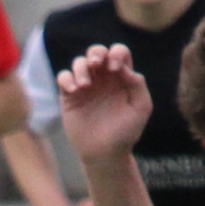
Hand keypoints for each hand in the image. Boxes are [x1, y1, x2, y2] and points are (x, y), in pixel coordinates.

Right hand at [57, 44, 151, 167]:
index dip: (116, 53)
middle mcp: (103, 78)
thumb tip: (124, 68)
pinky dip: (67, 78)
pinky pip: (63, 77)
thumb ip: (137, 85)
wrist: (105, 154)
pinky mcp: (69, 96)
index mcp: (121, 78)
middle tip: (97, 64)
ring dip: (81, 68)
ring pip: (79, 62)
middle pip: (97, 51)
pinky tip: (74, 90)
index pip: (118, 52)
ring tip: (85, 86)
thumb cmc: (126, 133)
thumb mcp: (140, 109)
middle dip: (96, 52)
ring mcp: (85, 86)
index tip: (115, 69)